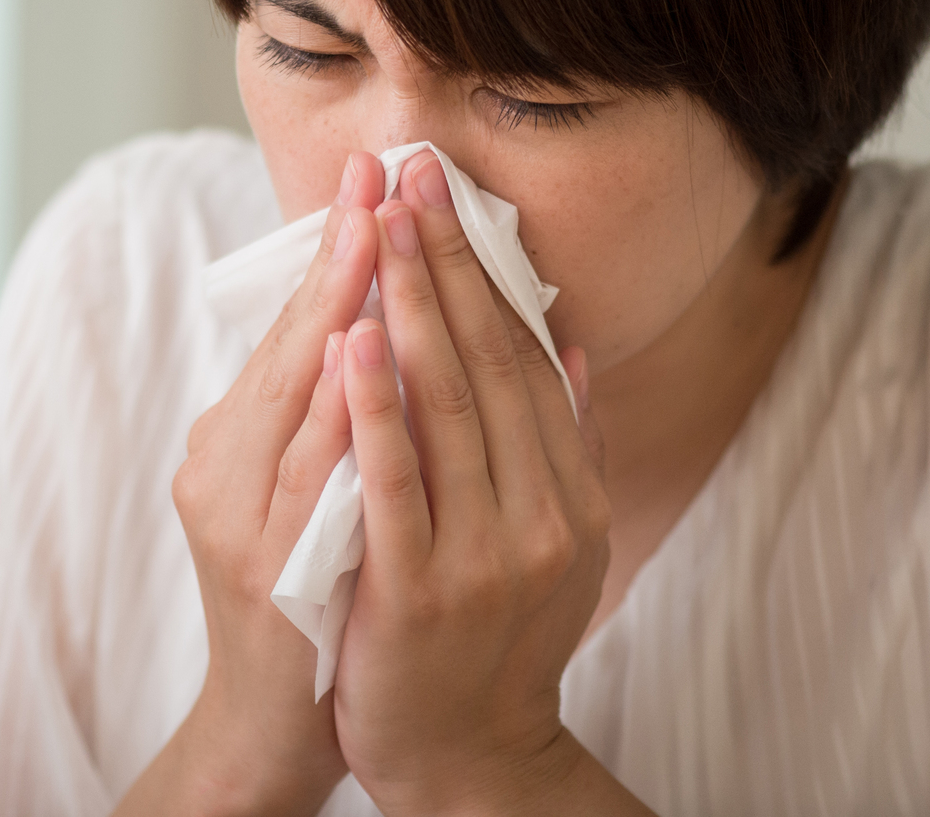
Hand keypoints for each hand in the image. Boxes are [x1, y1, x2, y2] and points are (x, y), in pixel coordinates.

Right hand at [116, 153, 385, 815]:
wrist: (273, 722)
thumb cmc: (308, 591)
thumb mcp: (308, 487)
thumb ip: (330, 410)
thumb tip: (380, 318)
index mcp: (236, 439)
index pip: (295, 326)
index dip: (337, 247)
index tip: (376, 170)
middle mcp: (220, 466)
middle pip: (287, 342)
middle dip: (338, 253)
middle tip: (377, 171)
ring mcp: (236, 517)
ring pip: (289, 396)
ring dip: (334, 309)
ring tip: (373, 231)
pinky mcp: (261, 568)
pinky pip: (304, 477)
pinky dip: (331, 412)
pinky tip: (357, 355)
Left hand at [329, 150, 627, 815]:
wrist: (468, 759)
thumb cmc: (498, 638)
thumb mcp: (559, 541)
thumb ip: (569, 443)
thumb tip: (575, 344)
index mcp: (570, 491)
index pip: (524, 357)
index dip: (484, 269)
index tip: (447, 194)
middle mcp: (541, 513)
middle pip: (486, 361)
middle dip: (443, 259)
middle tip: (410, 172)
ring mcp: (484, 552)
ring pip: (445, 405)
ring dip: (410, 304)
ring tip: (381, 222)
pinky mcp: (421, 590)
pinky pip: (394, 480)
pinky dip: (375, 406)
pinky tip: (354, 337)